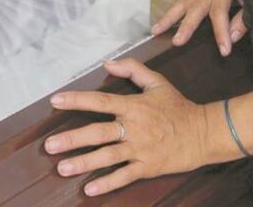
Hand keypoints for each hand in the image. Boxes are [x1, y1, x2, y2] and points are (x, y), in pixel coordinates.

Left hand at [46, 58, 207, 196]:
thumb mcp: (158, 82)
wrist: (204, 133)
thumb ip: (132, 69)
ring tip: (61, 169)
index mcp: (134, 106)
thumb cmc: (178, 107)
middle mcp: (134, 128)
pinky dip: (107, 184)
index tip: (55, 101)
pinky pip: (124, 176)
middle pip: (98, 133)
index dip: (77, 100)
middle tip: (49, 146)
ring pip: (107, 157)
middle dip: (72, 139)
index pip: (100, 101)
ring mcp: (140, 149)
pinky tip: (89, 189)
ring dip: (83, 163)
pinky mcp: (148, 167)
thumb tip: (108, 62)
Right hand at [151, 0, 245, 56]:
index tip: (223, 51)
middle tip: (177, 42)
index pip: (220, 11)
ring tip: (155, 31)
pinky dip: (171, 14)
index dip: (221, 32)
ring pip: (182, 3)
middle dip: (186, 26)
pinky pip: (183, 3)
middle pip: (196, 8)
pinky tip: (160, 25)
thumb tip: (231, 37)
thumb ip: (244, 19)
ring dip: (168, 18)